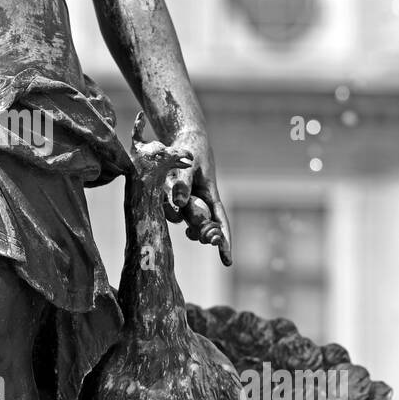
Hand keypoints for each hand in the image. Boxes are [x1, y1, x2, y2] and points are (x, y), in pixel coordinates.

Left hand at [163, 130, 231, 265]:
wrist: (185, 138)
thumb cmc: (191, 151)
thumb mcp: (188, 165)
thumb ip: (182, 184)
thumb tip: (179, 205)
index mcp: (211, 196)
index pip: (220, 222)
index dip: (224, 241)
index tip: (228, 261)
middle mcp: (202, 202)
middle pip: (206, 227)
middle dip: (207, 237)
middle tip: (203, 239)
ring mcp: (190, 201)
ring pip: (188, 221)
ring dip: (187, 224)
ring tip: (186, 224)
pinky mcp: (177, 198)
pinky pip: (175, 212)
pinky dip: (172, 214)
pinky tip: (170, 211)